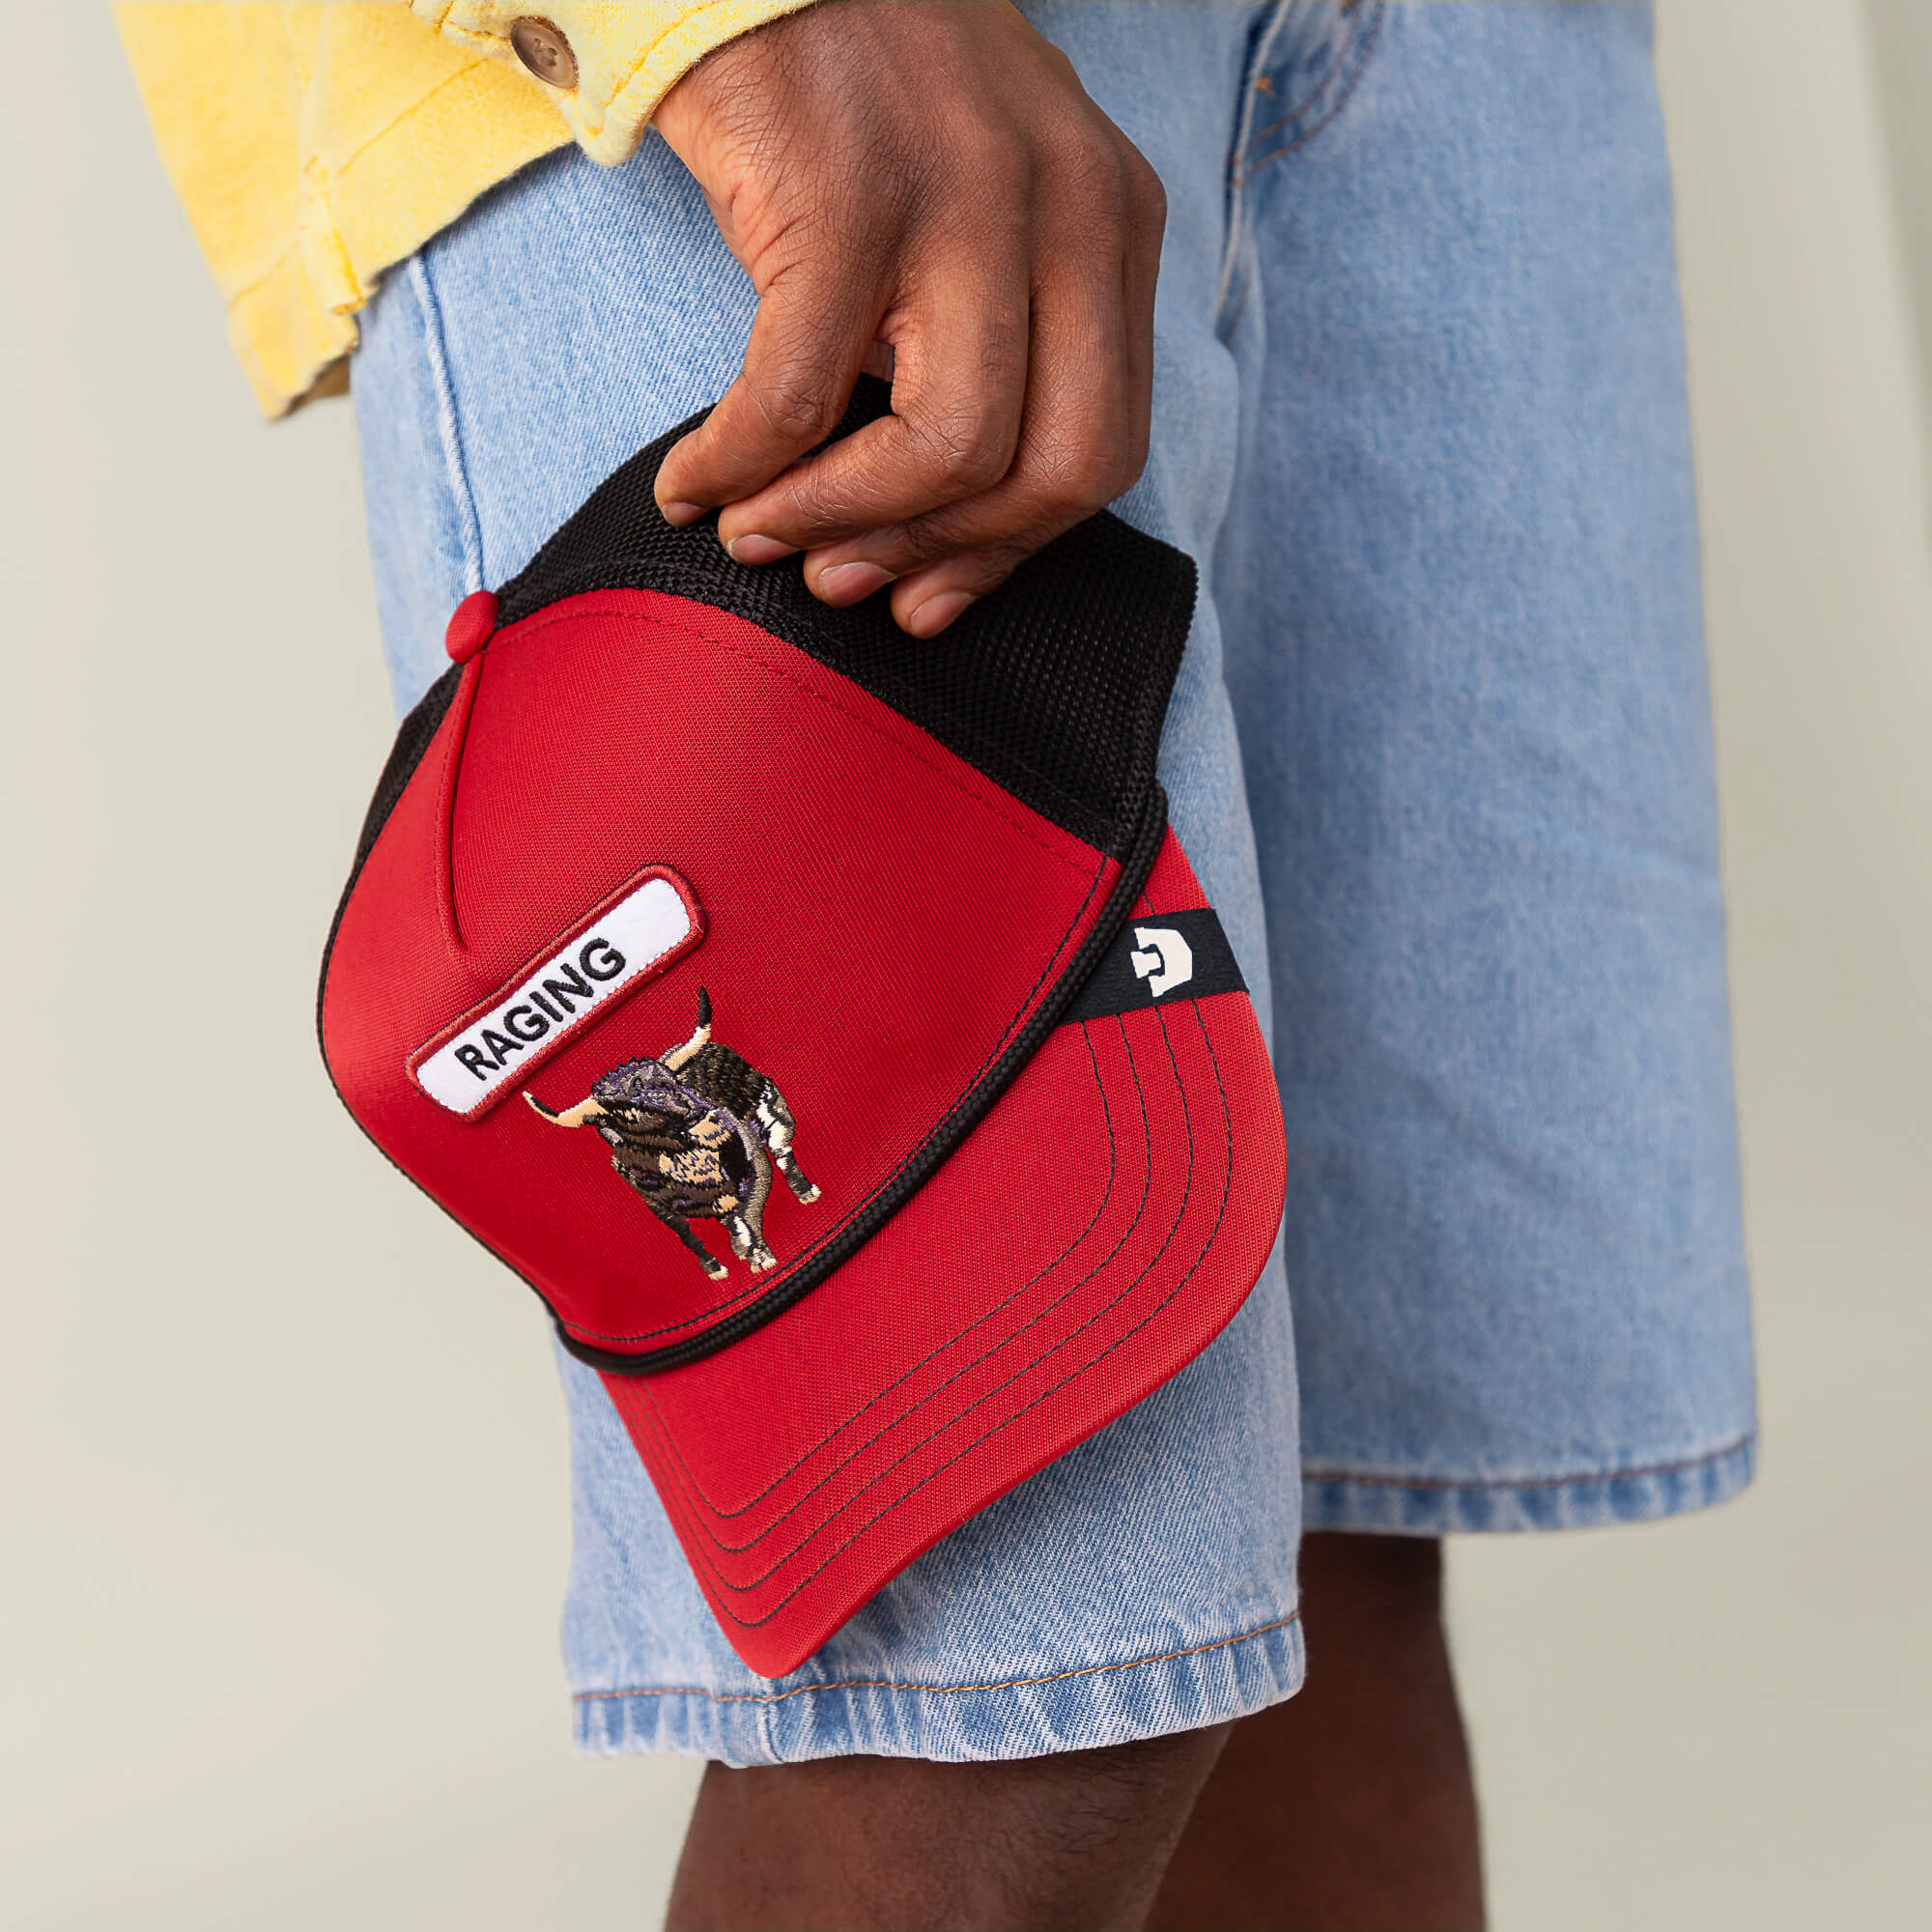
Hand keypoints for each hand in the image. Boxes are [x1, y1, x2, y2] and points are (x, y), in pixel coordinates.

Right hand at [651, 0, 1165, 636]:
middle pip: (1054, 467)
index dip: (1011, 552)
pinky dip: (738, 464)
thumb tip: (945, 523)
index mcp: (1111, 220)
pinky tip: (696, 480)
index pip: (1105, 445)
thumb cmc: (855, 94)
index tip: (928, 595)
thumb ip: (1001, 332)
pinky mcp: (847, 196)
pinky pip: (800, 397)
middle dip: (942, 555)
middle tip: (847, 582)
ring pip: (946, 449)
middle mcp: (1067, 207)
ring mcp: (967, 198)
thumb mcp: (983, 201)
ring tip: (761, 532)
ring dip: (839, 521)